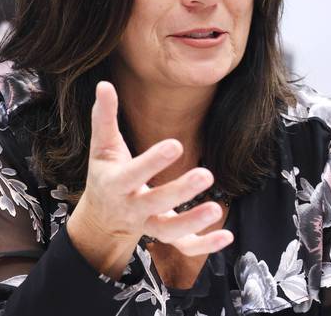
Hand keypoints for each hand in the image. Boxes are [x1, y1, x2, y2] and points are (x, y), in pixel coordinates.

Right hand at [67, 81, 232, 264]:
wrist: (102, 218)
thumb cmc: (107, 173)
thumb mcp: (102, 147)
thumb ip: (104, 116)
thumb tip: (104, 84)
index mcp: (115, 184)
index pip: (133, 173)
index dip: (153, 161)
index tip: (176, 144)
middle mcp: (132, 208)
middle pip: (155, 203)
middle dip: (179, 191)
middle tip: (206, 174)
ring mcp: (148, 225)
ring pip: (169, 232)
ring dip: (193, 223)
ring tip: (216, 210)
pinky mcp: (165, 237)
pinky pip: (184, 247)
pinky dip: (205, 246)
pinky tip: (228, 236)